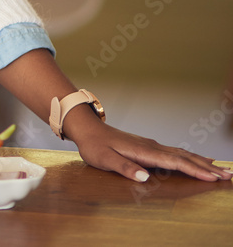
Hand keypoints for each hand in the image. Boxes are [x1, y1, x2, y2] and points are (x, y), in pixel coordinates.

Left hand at [67, 112, 231, 182]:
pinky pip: (176, 153)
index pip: (174, 162)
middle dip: (206, 167)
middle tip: (228, 175)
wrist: (87, 128)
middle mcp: (152, 146)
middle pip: (184, 157)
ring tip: (221, 170)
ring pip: (182, 153)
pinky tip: (198, 159)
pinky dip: (191, 157)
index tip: (212, 177)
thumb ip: (124, 167)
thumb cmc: (94, 145)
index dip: (194, 170)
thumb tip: (144, 177)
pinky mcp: (149, 146)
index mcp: (144, 151)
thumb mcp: (104, 159)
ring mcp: (151, 145)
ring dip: (202, 162)